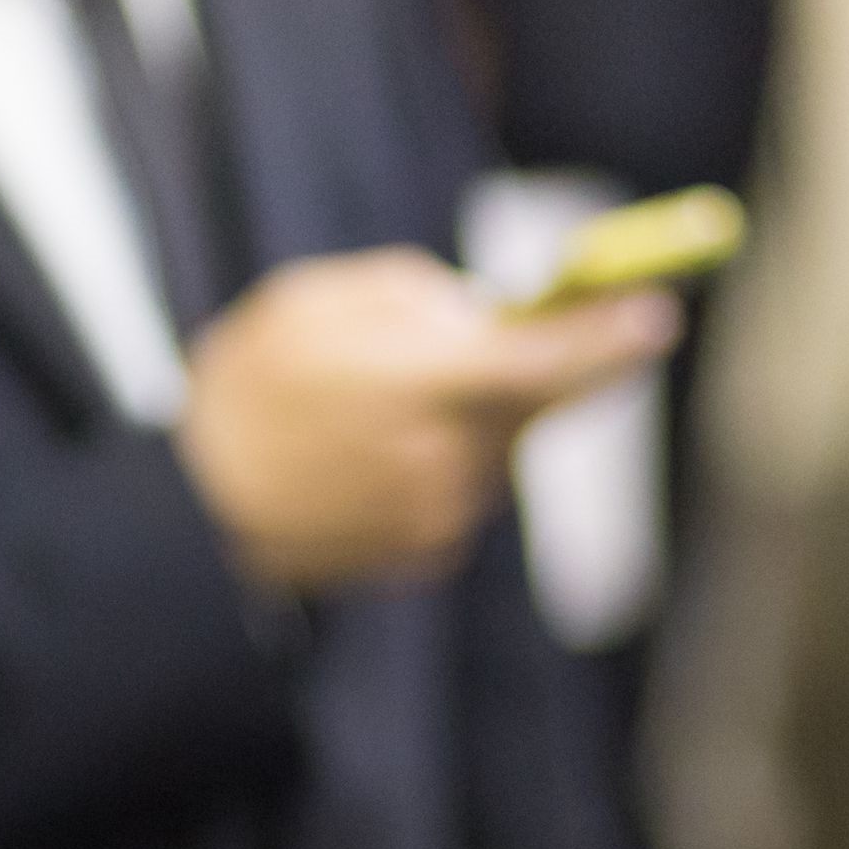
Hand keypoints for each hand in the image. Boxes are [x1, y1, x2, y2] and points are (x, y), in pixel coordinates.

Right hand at [173, 247, 680, 590]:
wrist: (193, 510)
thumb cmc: (247, 389)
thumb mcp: (317, 299)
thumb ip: (416, 296)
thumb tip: (484, 315)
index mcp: (424, 382)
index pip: (553, 359)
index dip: (612, 337)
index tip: (656, 315)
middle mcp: (445, 456)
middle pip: (536, 404)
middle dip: (528, 368)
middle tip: (478, 346)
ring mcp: (438, 513)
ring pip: (497, 448)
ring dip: (468, 418)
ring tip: (376, 410)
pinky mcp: (424, 552)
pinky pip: (462, 490)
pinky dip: (438, 464)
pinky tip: (366, 458)